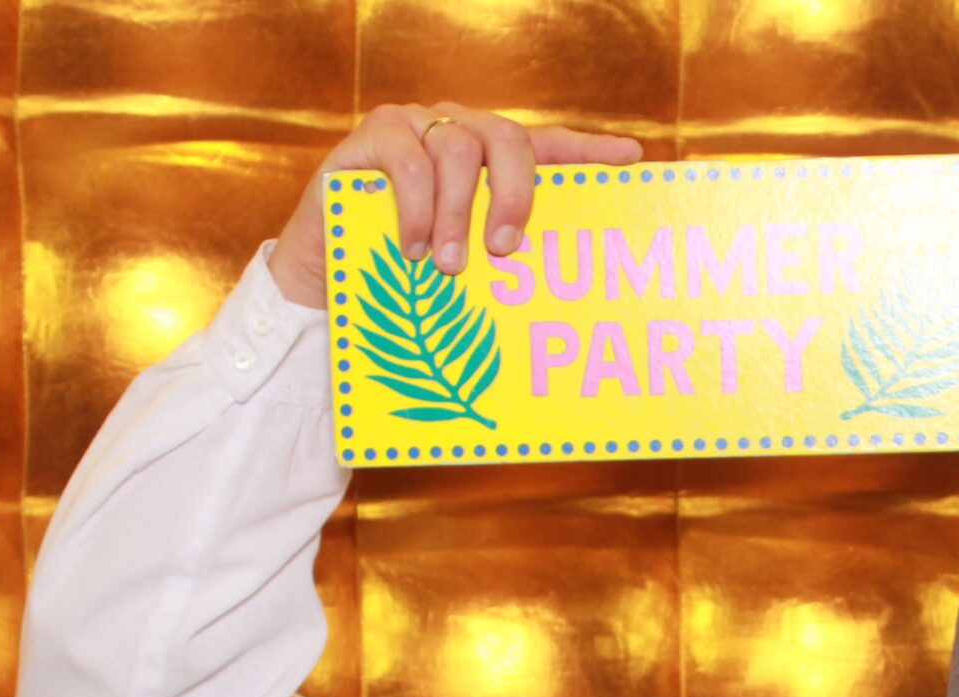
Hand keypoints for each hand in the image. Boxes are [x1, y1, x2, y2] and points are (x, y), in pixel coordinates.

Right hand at [269, 103, 642, 308]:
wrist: (328, 281)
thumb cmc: (407, 280)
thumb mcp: (466, 275)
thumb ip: (503, 267)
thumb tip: (564, 308)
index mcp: (491, 162)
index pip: (548, 146)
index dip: (588, 151)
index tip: (630, 160)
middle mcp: (460, 132)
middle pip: (507, 136)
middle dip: (515, 194)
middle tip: (506, 250)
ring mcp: (417, 127)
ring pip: (457, 146)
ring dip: (456, 212)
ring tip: (446, 266)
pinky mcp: (373, 135)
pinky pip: (406, 157)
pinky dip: (415, 207)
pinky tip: (412, 248)